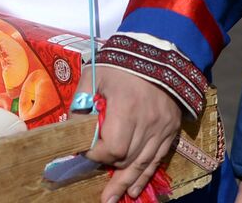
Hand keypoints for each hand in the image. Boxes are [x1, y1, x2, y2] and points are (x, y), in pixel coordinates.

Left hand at [85, 66, 182, 202]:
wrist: (157, 53)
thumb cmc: (121, 63)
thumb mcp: (94, 76)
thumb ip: (81, 102)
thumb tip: (70, 128)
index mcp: (126, 109)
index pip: (111, 147)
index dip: (96, 155)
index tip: (84, 154)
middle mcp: (147, 123)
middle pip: (127, 159)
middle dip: (110, 172)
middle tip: (100, 193)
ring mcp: (162, 128)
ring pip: (143, 164)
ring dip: (127, 183)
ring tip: (114, 200)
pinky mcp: (171, 130)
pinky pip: (158, 159)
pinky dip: (146, 175)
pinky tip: (136, 189)